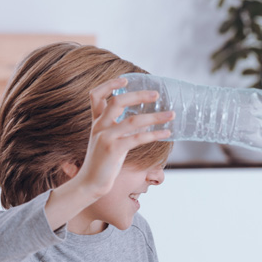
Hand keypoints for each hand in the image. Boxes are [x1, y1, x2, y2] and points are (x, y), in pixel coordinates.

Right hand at [71, 77, 173, 198]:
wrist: (90, 183)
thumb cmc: (103, 163)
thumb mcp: (107, 141)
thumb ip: (118, 128)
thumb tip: (144, 121)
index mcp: (97, 122)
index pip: (96, 95)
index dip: (109, 85)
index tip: (125, 78)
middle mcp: (99, 126)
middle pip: (117, 102)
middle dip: (138, 95)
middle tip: (156, 94)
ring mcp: (106, 137)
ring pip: (133, 120)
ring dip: (155, 116)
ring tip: (171, 114)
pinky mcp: (114, 150)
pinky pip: (138, 138)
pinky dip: (155, 134)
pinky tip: (167, 133)